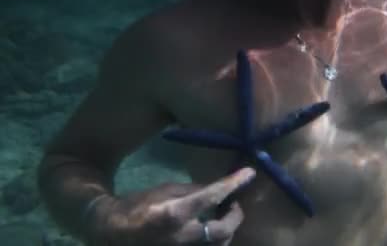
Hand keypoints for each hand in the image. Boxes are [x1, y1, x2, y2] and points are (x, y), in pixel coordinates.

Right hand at [87, 167, 255, 245]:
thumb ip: (193, 191)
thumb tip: (218, 190)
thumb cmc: (138, 206)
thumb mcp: (164, 190)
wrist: (112, 232)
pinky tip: (211, 229)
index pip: (212, 196)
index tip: (249, 173)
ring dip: (226, 230)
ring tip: (223, 216)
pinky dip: (214, 240)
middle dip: (234, 217)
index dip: (232, 184)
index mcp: (174, 214)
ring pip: (218, 245)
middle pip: (222, 232)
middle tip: (234, 205)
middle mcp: (181, 238)